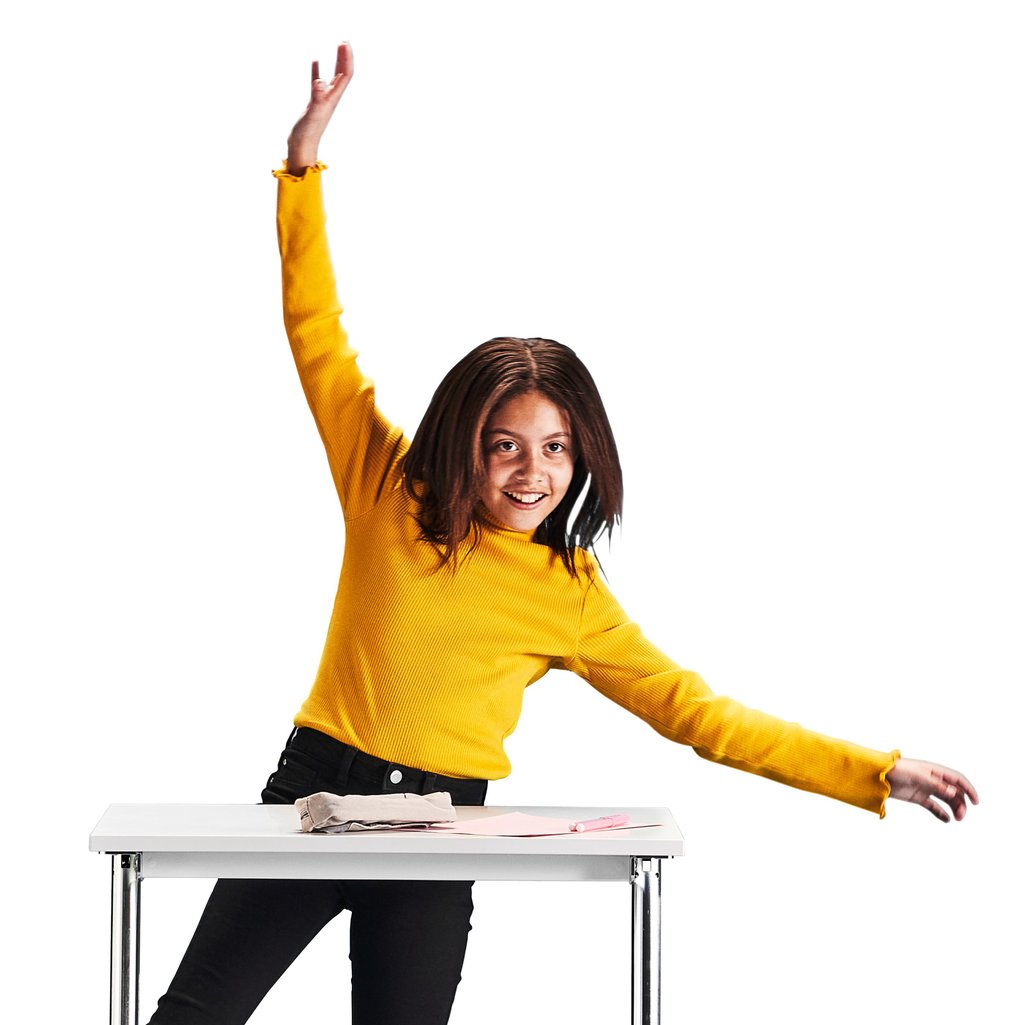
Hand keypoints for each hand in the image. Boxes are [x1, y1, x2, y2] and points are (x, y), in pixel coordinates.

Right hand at [286, 43, 354, 174]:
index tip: (345, 43)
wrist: (302, 148)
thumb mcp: (313, 114)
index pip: (345, 75)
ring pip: (332, 77)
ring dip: (337, 61)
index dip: (347, 59)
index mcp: (333, 98)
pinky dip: (317, 71)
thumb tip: (320, 82)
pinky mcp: (313, 103)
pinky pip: (317, 83)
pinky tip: (316, 62)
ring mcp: (322, 100)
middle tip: (345, 41)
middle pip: (343, 74)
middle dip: (345, 57)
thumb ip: (317, 98)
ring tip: (338, 47)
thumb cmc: (307, 134)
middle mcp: (331, 98)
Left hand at [885, 758, 978, 822]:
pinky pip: (933, 806)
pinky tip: (947, 820)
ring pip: (946, 799)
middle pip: (954, 792)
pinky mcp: (918, 796)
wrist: (878, 775)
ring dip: (954, 808)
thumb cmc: (898, 770)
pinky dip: (941, 813)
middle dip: (961, 803)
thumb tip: (954, 792)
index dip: (969, 789)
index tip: (976, 802)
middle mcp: (933, 779)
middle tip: (961, 817)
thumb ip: (936, 784)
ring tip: (956, 819)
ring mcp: (926, 788)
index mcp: (935, 770)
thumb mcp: (918, 777)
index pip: (957, 779)